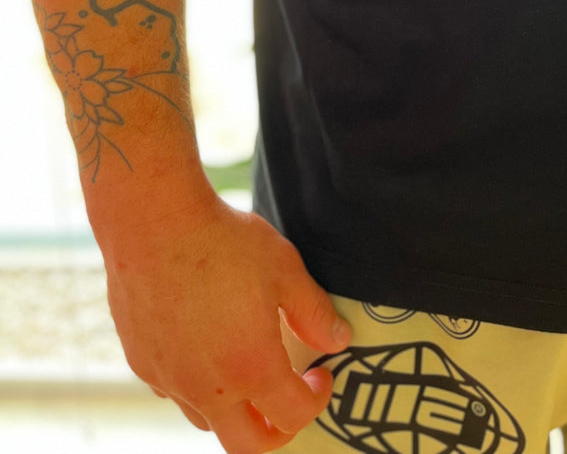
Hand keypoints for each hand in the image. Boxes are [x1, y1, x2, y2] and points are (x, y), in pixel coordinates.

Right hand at [102, 192, 353, 452]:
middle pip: (248, 446)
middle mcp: (207, 388)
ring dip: (235, 409)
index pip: (293, 417)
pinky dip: (197, 386)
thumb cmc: (222, 241)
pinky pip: (175, 393)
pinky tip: (206, 348)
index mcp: (251, 367)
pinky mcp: (142, 365)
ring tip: (248, 367)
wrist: (153, 223)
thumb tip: (336, 340)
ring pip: (207, 421)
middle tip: (291, 399)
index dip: (316, 400)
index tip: (320, 375)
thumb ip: (313, 312)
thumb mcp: (284, 269)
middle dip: (278, 431)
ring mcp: (170, 380)